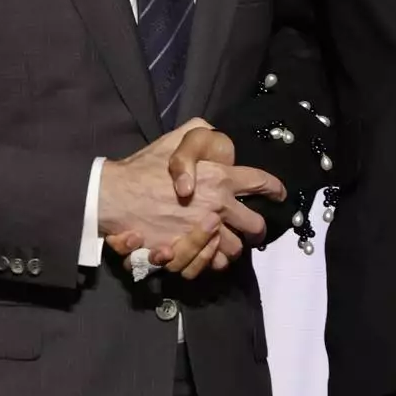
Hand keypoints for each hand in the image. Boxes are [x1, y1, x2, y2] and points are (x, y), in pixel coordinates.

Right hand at [99, 120, 286, 273]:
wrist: (117, 196)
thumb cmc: (144, 167)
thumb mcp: (174, 139)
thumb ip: (198, 134)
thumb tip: (214, 131)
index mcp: (220, 177)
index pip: (261, 183)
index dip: (274, 189)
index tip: (279, 195)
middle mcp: (219, 206)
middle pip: (256, 225)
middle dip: (257, 227)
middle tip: (251, 227)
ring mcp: (205, 231)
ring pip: (236, 249)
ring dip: (233, 246)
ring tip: (227, 240)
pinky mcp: (190, 251)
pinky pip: (213, 264)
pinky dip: (214, 260)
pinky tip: (209, 252)